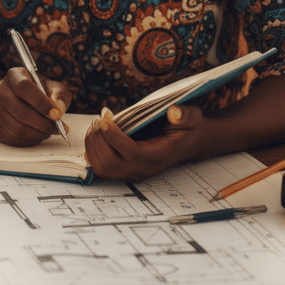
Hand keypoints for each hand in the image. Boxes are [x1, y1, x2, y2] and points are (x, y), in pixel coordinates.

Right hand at [0, 67, 71, 146]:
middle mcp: (0, 91)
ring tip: (49, 131)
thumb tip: (58, 110)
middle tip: (58, 128)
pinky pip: (13, 139)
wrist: (18, 99)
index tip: (57, 115)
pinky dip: (30, 141)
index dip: (41, 103)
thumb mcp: (52, 87)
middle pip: (21, 112)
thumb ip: (59, 95)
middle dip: (43, 124)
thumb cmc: (39, 92)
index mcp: (14, 76)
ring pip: (17, 129)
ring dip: (38, 134)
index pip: (24, 88)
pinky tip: (38, 135)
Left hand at [84, 104, 203, 179]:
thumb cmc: (186, 128)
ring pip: (102, 168)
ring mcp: (134, 173)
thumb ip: (184, 114)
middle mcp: (145, 169)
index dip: (113, 137)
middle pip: (111, 162)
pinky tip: (96, 135)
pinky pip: (101, 169)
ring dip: (93, 145)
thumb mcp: (191, 117)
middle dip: (99, 139)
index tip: (104, 119)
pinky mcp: (125, 172)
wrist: (187, 143)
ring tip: (96, 125)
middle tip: (98, 119)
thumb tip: (174, 112)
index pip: (131, 153)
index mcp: (159, 156)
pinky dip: (92, 152)